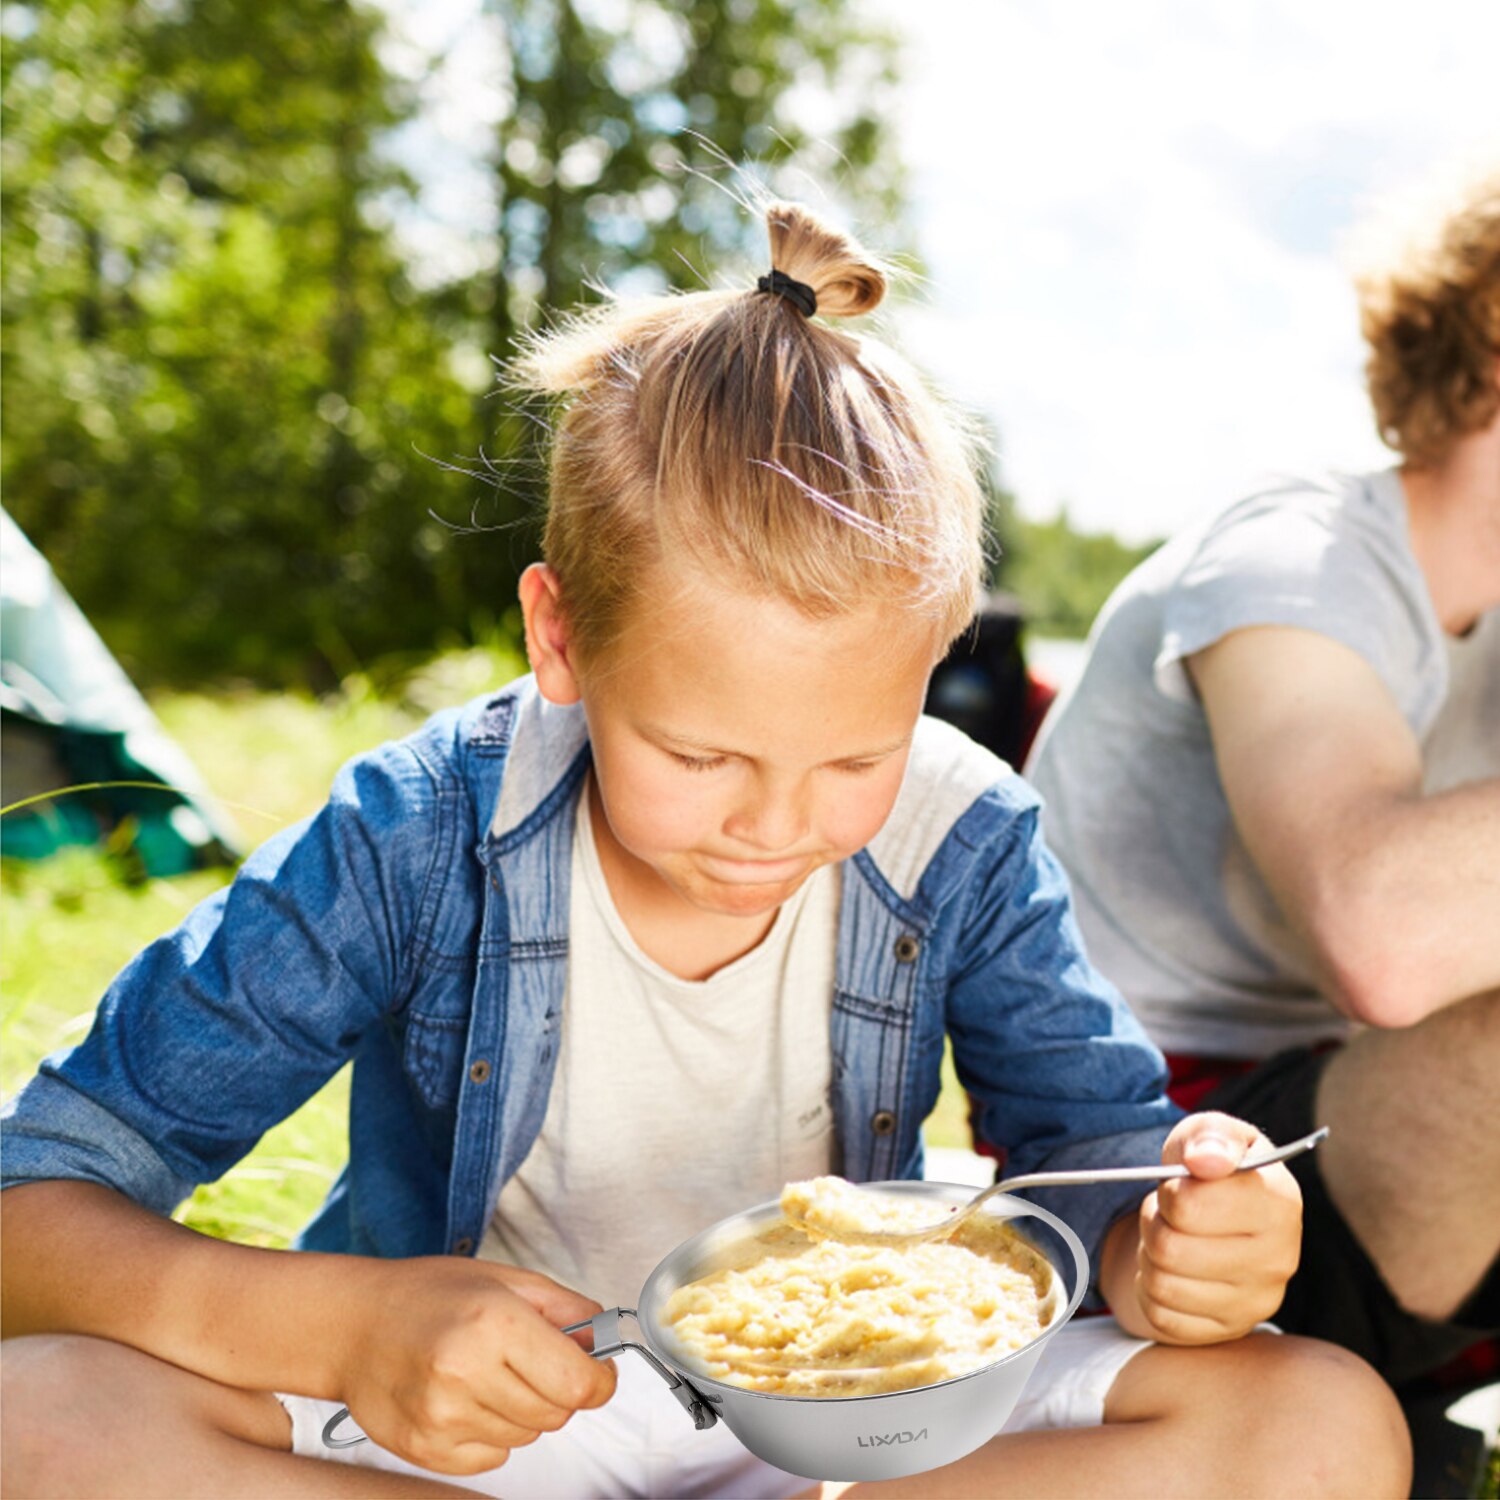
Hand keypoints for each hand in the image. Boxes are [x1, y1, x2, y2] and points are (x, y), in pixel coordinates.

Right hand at [335, 1257, 616, 1475]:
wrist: (354, 1324)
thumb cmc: (430, 1295)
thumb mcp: (506, 1279)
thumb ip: (566, 1309)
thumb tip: (604, 1340)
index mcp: (495, 1321)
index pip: (577, 1383)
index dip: (599, 1380)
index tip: (598, 1372)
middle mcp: (467, 1372)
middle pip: (556, 1414)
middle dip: (557, 1391)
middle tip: (531, 1363)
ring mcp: (443, 1416)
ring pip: (526, 1437)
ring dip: (522, 1411)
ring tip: (488, 1375)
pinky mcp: (425, 1448)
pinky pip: (491, 1459)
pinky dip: (491, 1435)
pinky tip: (465, 1399)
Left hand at [1132, 1112, 1301, 1343]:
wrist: (1220, 1217)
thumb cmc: (1213, 1170)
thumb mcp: (1211, 1134)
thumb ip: (1210, 1137)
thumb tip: (1205, 1160)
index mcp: (1279, 1203)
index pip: (1188, 1205)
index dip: (1168, 1190)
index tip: (1178, 1184)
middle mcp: (1279, 1259)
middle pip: (1169, 1248)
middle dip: (1153, 1222)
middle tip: (1167, 1213)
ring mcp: (1257, 1302)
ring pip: (1161, 1284)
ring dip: (1150, 1254)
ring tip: (1172, 1237)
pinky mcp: (1230, 1330)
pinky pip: (1161, 1316)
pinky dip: (1151, 1289)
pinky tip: (1174, 1270)